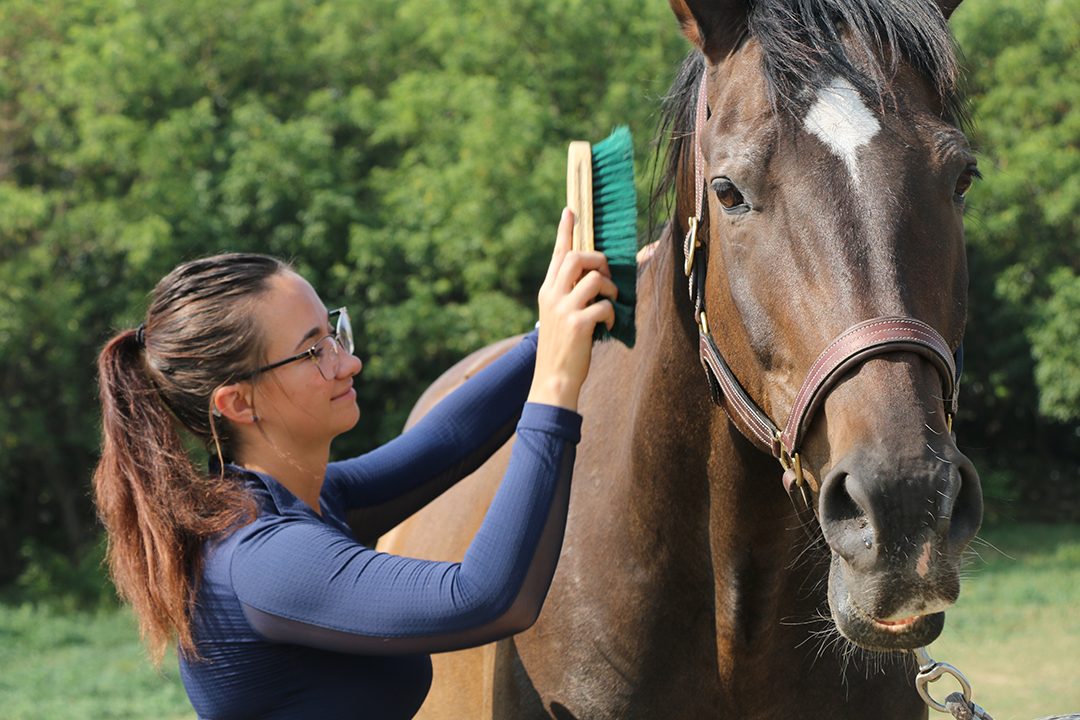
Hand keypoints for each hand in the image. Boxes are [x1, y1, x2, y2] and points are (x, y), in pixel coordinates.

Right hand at [527, 208, 617, 411]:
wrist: (552, 382)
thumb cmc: (561, 350)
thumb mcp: (558, 318)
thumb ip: (569, 296)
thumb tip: (595, 279)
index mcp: (547, 292)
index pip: (557, 254)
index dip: (565, 231)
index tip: (571, 210)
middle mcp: (552, 295)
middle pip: (576, 256)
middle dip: (598, 260)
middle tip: (606, 276)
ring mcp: (563, 309)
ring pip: (594, 278)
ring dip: (610, 288)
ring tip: (610, 304)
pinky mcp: (578, 324)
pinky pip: (604, 305)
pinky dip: (612, 314)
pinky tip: (608, 326)